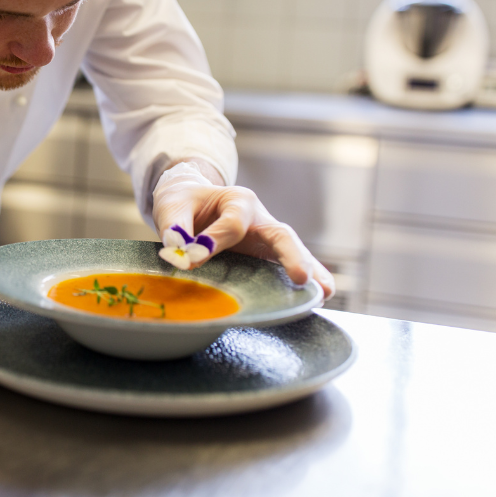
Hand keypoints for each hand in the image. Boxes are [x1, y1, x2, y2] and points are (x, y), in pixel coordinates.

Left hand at [151, 162, 334, 298]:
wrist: (190, 200)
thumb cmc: (183, 202)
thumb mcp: (172, 206)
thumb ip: (176, 228)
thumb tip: (183, 255)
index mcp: (238, 200)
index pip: (233, 224)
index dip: (213, 243)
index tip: (191, 259)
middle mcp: (259, 218)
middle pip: (280, 235)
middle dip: (291, 256)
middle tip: (300, 277)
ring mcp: (267, 237)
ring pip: (293, 251)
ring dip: (309, 271)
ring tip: (323, 293)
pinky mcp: (267, 254)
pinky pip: (290, 264)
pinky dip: (308, 278)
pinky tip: (322, 296)